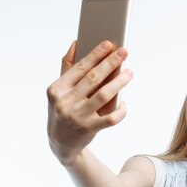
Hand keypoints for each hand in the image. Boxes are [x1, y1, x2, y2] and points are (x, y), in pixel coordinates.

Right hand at [46, 40, 132, 165]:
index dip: (95, 55)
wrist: (60, 143)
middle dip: (110, 63)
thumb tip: (77, 43)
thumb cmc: (63, 109)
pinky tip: (124, 103)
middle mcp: (65, 102)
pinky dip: (120, 110)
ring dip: (119, 82)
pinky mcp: (89, 129)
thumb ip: (67, 67)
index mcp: (56, 89)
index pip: (79, 68)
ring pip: (104, 96)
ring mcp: (77, 117)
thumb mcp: (59, 91)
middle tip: (124, 52)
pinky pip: (111, 118)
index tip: (109, 43)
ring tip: (129, 72)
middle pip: (93, 79)